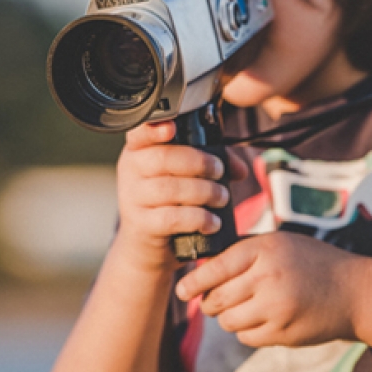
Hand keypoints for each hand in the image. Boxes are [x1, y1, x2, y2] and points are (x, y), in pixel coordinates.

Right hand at [114, 121, 248, 272]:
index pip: (140, 132)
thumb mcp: (185, 176)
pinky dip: (198, 219)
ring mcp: (132, 198)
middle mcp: (131, 170)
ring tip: (222, 197)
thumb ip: (212, 162)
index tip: (172, 128)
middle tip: (219, 171)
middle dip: (199, 163)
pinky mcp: (140, 225)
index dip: (154, 128)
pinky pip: (171, 218)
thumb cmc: (169, 201)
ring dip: (203, 192)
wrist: (148, 244)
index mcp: (140, 150)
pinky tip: (212, 222)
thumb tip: (239, 168)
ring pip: (169, 189)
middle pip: (163, 158)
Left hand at [175, 231, 363, 347]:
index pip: (216, 268)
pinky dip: (247, 330)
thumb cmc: (311, 262)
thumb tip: (203, 266)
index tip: (181, 290)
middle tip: (213, 300)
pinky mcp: (282, 333)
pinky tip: (262, 318)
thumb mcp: (279, 243)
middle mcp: (269, 277)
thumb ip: (244, 251)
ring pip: (228, 321)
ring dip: (229, 317)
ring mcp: (276, 308)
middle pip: (217, 298)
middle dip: (210, 302)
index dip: (193, 282)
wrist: (353, 291)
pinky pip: (246, 337)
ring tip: (243, 307)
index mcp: (265, 249)